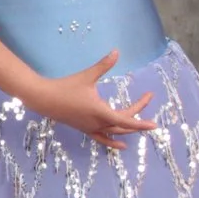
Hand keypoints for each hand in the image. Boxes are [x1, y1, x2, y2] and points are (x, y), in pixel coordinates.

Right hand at [20, 51, 156, 151]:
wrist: (44, 98)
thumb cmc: (65, 87)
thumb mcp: (87, 76)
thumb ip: (103, 65)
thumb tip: (116, 52)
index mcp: (100, 112)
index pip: (126, 121)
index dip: (141, 123)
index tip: (155, 125)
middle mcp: (98, 123)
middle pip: (124, 123)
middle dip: (139, 113)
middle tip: (148, 97)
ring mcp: (91, 127)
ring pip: (116, 131)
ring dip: (129, 127)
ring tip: (142, 122)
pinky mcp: (85, 128)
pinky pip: (103, 138)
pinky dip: (113, 142)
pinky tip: (122, 145)